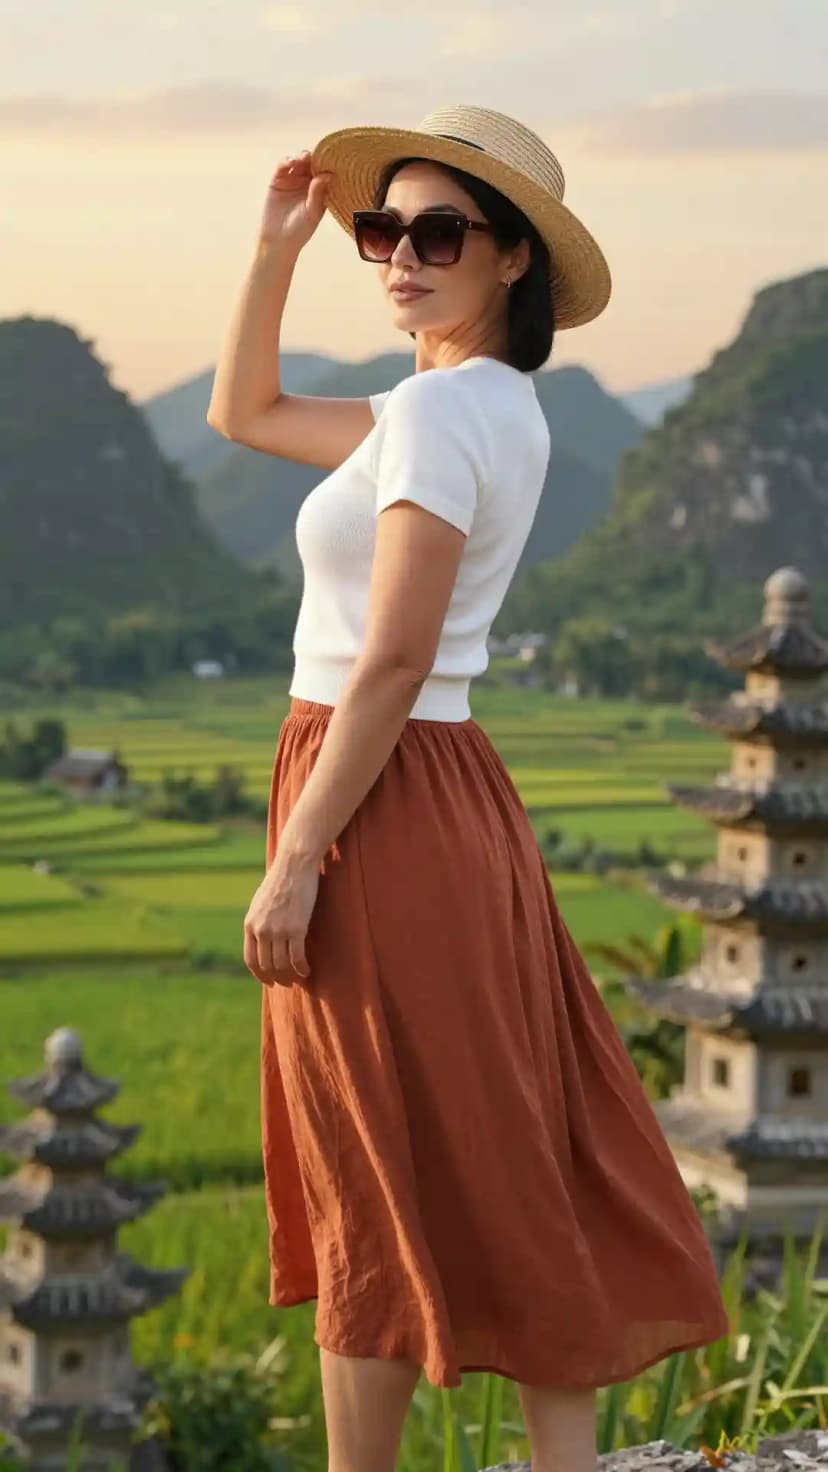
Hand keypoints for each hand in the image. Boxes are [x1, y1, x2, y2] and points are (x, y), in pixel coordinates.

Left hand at [243, 849, 319, 986]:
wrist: (294, 866)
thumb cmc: (280, 881)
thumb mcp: (260, 903)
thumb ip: (258, 922)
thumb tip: (262, 939)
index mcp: (250, 924)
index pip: (251, 959)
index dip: (260, 974)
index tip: (269, 981)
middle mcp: (261, 930)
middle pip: (267, 965)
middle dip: (277, 979)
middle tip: (287, 983)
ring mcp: (278, 930)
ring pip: (282, 965)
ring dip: (290, 976)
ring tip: (298, 978)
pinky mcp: (296, 928)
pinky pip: (297, 958)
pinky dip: (302, 968)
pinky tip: (307, 971)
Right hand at [259, 149, 333, 251]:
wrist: (278, 240)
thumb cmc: (299, 230)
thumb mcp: (313, 212)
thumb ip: (318, 193)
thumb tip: (328, 175)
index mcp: (320, 191)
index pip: (325, 172)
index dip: (328, 164)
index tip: (332, 158)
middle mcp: (307, 183)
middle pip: (313, 163)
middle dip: (315, 158)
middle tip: (317, 156)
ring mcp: (292, 180)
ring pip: (298, 162)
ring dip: (301, 157)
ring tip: (303, 159)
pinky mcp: (278, 180)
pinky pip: (283, 166)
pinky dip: (287, 161)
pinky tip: (291, 162)